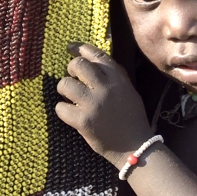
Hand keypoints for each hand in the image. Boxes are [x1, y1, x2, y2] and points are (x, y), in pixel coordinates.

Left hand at [54, 45, 151, 166]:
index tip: (70, 48)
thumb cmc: (132, 119)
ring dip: (64, 89)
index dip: (80, 48)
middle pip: (78, 65)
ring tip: (70, 97)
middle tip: (72, 78)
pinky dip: (62, 110)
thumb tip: (93, 62)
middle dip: (71, 69)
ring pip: (65, 84)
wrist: (135, 147)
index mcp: (118, 79)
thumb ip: (114, 76)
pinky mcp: (83, 121)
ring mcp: (93, 104)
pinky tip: (70, 114)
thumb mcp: (128, 91)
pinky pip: (61, 108)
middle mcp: (105, 88)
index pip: (96, 55)